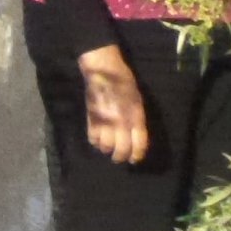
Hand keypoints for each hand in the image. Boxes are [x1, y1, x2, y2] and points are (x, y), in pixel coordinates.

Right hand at [78, 45, 147, 164]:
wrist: (104, 71)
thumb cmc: (124, 82)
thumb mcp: (137, 100)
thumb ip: (137, 119)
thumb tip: (136, 135)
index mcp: (136, 117)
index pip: (139, 144)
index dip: (137, 154)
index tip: (134, 159)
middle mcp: (122, 122)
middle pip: (122, 149)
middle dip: (120, 156)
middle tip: (118, 158)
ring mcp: (106, 121)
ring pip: (106, 146)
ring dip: (106, 149)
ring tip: (106, 147)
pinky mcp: (92, 118)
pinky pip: (92, 137)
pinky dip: (95, 141)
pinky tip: (97, 139)